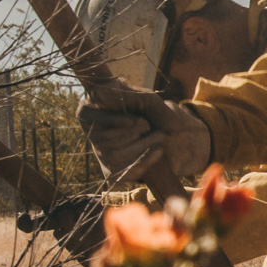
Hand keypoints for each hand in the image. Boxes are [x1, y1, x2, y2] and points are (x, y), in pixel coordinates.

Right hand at [78, 85, 212, 186]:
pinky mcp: (113, 172)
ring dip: (143, 144)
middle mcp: (92, 133)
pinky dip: (145, 159)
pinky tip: (158, 151)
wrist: (179, 138)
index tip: (140, 120)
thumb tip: (98, 93)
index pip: (87, 116)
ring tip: (156, 137)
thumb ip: (127, 96)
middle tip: (149, 126)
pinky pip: (123, 170)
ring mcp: (101, 154)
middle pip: (104, 137)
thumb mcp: (148, 100)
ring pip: (114, 154)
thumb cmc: (158, 113)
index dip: (113, 119)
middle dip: (135, 131)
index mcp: (92, 112)